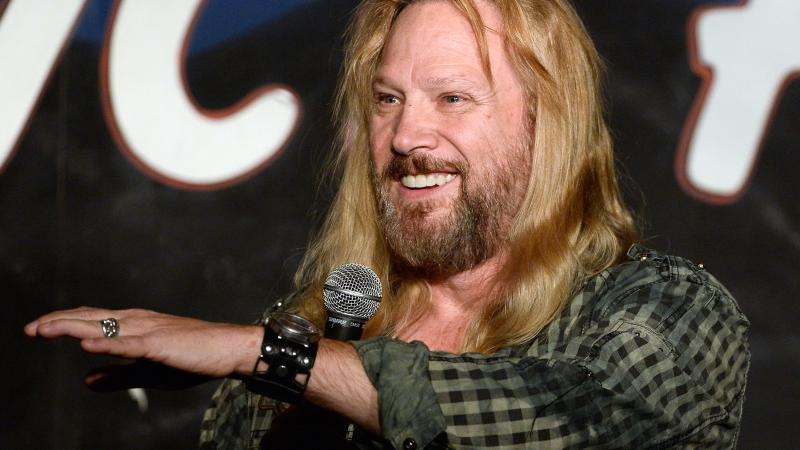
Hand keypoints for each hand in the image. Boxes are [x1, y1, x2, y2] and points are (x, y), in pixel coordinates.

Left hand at [24, 307, 262, 379]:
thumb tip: (86, 380)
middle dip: (58, 322)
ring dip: (73, 326)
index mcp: (135, 324)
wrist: (227, 348)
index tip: (38, 329)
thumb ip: (117, 374)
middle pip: (90, 317)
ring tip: (46, 330)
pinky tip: (87, 344)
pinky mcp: (160, 344)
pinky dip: (107, 342)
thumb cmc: (192, 357)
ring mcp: (149, 330)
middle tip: (30, 329)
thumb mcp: (148, 371)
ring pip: (104, 325)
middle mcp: (138, 320)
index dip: (64, 322)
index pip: (92, 318)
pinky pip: (129, 343)